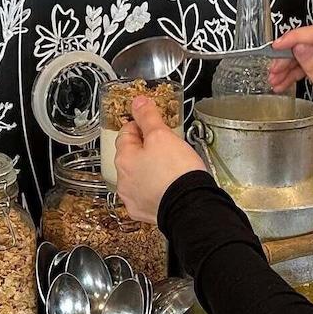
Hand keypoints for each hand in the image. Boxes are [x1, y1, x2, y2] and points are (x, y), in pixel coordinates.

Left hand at [114, 95, 208, 224]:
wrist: (189, 206)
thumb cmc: (177, 173)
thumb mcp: (162, 135)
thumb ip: (148, 117)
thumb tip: (138, 102)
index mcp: (124, 158)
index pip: (127, 132)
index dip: (142, 125)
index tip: (154, 125)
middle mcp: (123, 180)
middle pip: (131, 155)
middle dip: (146, 148)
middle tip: (167, 146)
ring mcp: (132, 198)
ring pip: (138, 176)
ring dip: (149, 170)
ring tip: (170, 167)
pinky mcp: (143, 211)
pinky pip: (146, 194)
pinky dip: (154, 189)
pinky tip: (167, 185)